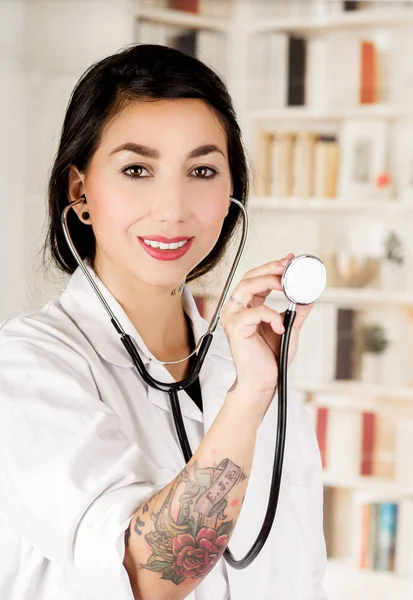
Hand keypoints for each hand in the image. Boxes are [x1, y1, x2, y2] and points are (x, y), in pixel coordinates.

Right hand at [220, 254, 313, 412]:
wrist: (264, 381)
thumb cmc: (271, 359)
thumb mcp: (290, 328)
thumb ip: (296, 311)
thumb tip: (308, 296)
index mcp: (247, 307)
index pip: (256, 279)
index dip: (273, 267)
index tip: (289, 260)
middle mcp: (237, 309)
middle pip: (249, 277)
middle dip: (270, 268)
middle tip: (288, 266)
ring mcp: (233, 317)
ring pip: (246, 287)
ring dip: (268, 282)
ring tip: (285, 284)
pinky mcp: (235, 327)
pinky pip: (254, 312)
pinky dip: (270, 315)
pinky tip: (280, 325)